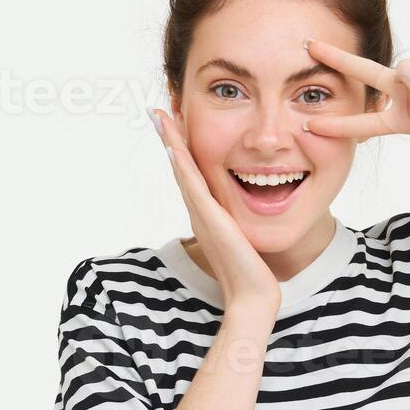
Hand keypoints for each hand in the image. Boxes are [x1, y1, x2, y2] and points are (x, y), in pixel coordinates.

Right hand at [150, 107, 278, 310]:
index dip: (181, 150)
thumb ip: (240, 226)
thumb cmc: (251, 273)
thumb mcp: (244, 240)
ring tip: (159, 117)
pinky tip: (174, 146)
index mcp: (207, 215)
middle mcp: (200, 212)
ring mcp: (202, 215)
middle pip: (181, 168)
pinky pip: (193, 186)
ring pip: (182, 172)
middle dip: (170, 139)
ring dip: (171, 143)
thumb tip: (250, 216)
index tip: (175, 125)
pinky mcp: (210, 220)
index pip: (192, 175)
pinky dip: (182, 165)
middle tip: (157, 111)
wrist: (252, 298)